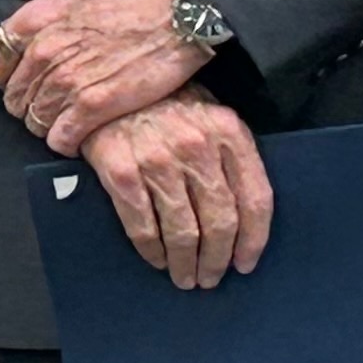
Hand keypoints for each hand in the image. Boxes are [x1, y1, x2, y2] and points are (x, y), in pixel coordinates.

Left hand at [0, 0, 205, 151]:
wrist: (188, 8)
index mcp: (38, 18)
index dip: (2, 73)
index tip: (16, 78)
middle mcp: (46, 51)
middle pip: (13, 95)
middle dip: (26, 101)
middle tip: (47, 102)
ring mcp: (69, 81)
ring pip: (34, 119)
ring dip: (46, 123)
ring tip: (65, 118)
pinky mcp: (95, 107)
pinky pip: (61, 138)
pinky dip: (65, 141)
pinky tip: (78, 135)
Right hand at [84, 97, 274, 289]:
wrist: (106, 84)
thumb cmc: (165, 102)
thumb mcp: (209, 115)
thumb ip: (230, 155)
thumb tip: (244, 216)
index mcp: (228, 131)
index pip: (255, 198)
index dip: (253, 240)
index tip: (245, 264)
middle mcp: (197, 147)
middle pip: (220, 222)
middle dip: (217, 259)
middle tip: (211, 278)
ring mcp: (158, 161)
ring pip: (183, 231)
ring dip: (186, 263)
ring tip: (185, 277)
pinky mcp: (122, 173)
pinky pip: (143, 227)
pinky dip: (152, 252)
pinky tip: (157, 260)